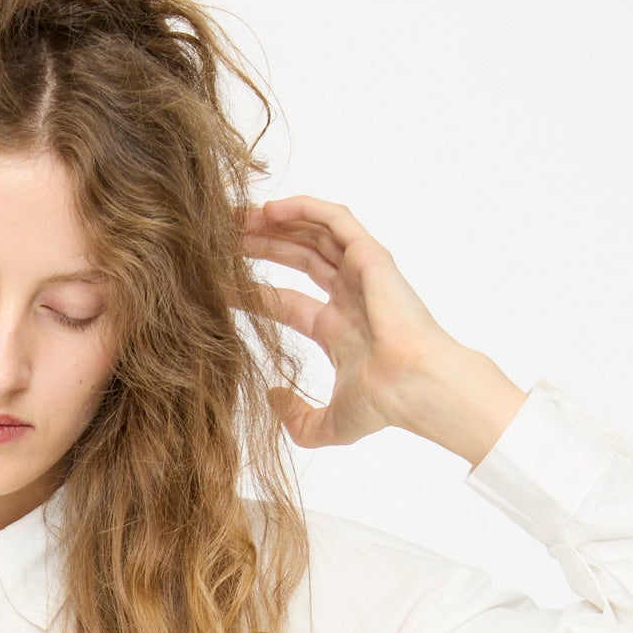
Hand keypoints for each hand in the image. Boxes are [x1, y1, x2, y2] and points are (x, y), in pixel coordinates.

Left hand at [238, 194, 525, 461]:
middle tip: (223, 237)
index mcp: (337, 329)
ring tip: (237, 218)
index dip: (251, 293)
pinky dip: (304, 208)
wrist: (415, 387)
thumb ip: (296, 418)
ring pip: (313, 233)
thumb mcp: (327, 425)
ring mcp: (361, 273)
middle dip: (262, 245)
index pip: (284, 301)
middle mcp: (348, 296)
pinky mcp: (370, 255)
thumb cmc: (383, 406)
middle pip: (297, 258)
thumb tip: (271, 396)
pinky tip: (269, 209)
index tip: (218, 286)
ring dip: (276, 222)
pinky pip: (334, 220)